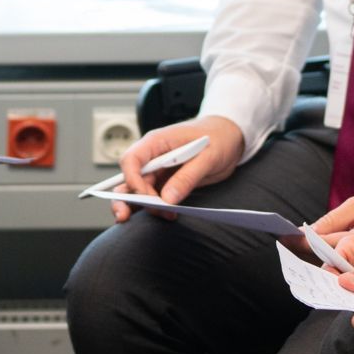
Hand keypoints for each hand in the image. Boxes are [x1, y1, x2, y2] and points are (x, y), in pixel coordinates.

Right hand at [109, 116, 244, 221]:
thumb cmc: (219, 137)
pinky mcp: (166, 181)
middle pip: (129, 177)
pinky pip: (153, 195)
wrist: (229, 136)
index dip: (133, 180)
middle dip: (124, 198)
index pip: (132, 160)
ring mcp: (158, 169)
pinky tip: (164, 215)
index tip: (147, 197)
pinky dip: (155, 207)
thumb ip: (187, 177)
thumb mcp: (208, 157)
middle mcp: (153, 156)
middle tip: (124, 216)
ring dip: (142, 206)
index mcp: (157, 142)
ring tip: (163, 216)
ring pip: (138, 190)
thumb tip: (167, 198)